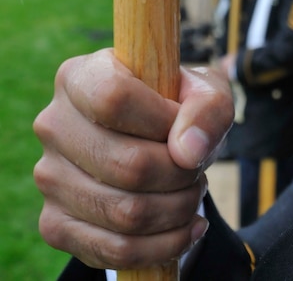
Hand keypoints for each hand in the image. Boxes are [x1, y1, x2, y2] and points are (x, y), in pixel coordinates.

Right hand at [33, 49, 233, 268]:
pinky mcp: (54, 224)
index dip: (161, 120)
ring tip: (192, 191)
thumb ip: (209, 107)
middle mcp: (54, 124)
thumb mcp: (207, 91)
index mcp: (81, 76)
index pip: (113, 98)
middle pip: (126, 164)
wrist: (158, 143)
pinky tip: (186, 225)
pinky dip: (164, 244)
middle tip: (197, 169)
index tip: (184, 126)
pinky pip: (115, 250)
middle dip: (180, 174)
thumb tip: (188, 151)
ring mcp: (50, 177)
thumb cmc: (180, 107)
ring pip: (124, 212)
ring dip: (177, 209)